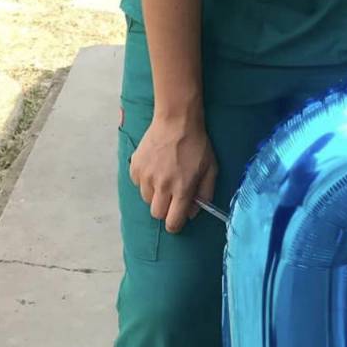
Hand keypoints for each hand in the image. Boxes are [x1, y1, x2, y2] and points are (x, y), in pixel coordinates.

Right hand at [129, 115, 217, 233]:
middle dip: (165, 209)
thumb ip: (205, 194)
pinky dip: (146, 181)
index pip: (172, 222)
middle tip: (172, 196)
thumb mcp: (211, 169)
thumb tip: (193, 212)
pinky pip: (139, 184)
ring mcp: (146, 177)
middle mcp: (161, 186)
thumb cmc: (197, 145)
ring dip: (156, 194)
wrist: (176, 121)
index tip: (177, 220)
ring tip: (165, 177)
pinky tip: (155, 168)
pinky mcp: (135, 167)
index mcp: (181, 189)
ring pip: (147, 199)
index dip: (175, 225)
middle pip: (157, 214)